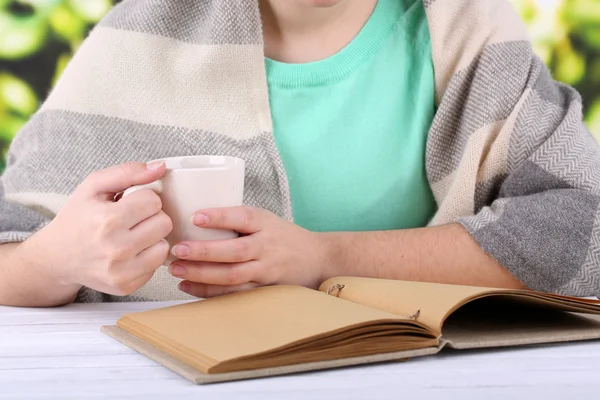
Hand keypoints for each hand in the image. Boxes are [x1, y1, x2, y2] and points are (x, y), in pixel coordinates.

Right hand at [30, 161, 172, 296]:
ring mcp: (121, 271)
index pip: (154, 201)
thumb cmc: (78, 218)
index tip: (129, 204)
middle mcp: (116, 249)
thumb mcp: (94, 186)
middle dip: (151, 217)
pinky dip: (147, 257)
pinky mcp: (126, 286)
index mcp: (108, 220)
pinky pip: (156, 266)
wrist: (57, 257)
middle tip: (132, 220)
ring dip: (153, 239)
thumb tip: (160, 167)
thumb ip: (128, 172)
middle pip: (164, 223)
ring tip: (132, 235)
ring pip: (165, 246)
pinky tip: (130, 252)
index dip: (143, 199)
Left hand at [168, 206, 328, 297]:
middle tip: (178, 249)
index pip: (243, 218)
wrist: (317, 259)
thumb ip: (238, 221)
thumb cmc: (284, 236)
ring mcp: (266, 270)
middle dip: (204, 252)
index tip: (195, 216)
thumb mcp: (266, 219)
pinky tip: (188, 286)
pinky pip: (233, 293)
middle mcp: (267, 247)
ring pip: (232, 276)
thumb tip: (192, 218)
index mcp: (266, 224)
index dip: (220, 217)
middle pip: (235, 251)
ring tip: (177, 270)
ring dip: (202, 275)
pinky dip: (209, 292)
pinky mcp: (262, 289)